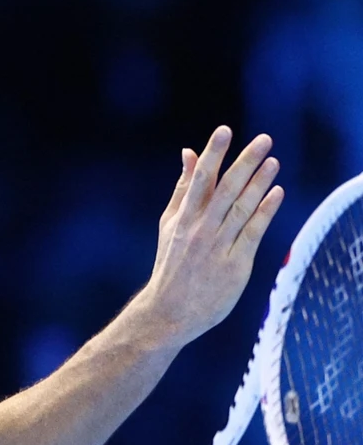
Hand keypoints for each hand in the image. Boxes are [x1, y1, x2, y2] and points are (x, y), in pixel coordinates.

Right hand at [130, 125, 285, 344]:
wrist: (168, 313)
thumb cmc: (171, 266)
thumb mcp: (169, 225)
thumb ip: (182, 189)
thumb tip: (189, 153)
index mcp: (182, 219)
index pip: (199, 180)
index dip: (212, 155)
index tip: (224, 131)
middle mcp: (199, 230)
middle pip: (225, 190)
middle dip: (244, 163)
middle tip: (264, 140)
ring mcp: (217, 247)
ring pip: (242, 209)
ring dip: (260, 183)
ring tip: (274, 162)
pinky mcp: (235, 264)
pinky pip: (253, 233)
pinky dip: (265, 211)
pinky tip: (276, 193)